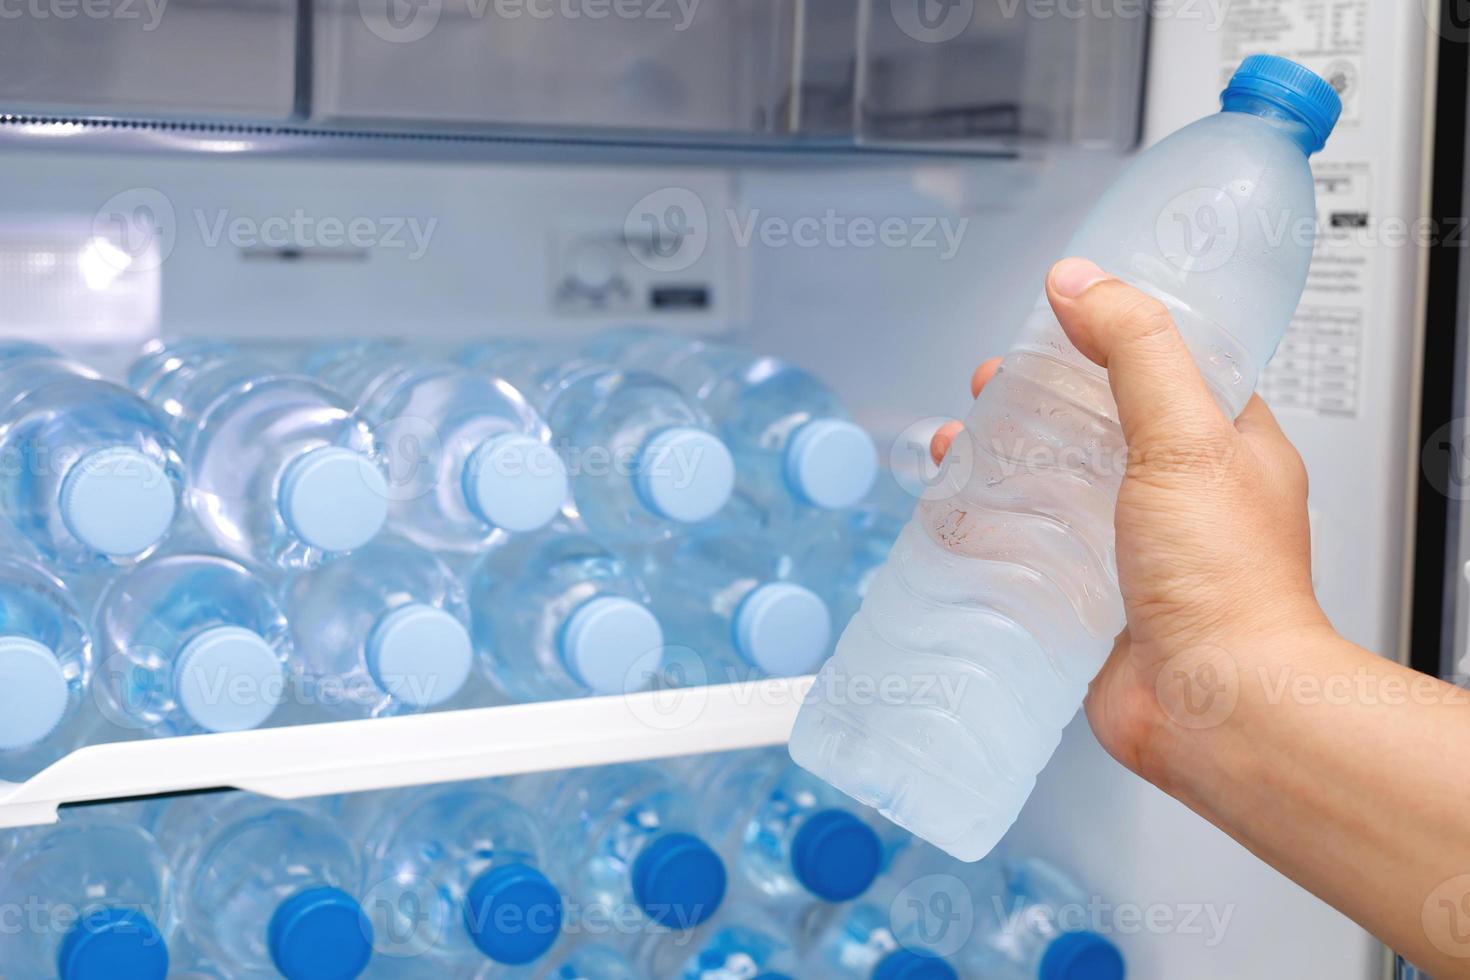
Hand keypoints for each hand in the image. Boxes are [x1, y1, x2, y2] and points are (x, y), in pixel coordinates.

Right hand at [929, 257, 1333, 781]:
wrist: (1218, 708)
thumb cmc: (1226, 583)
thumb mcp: (1185, 434)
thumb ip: (1134, 349)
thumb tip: (1080, 283)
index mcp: (1227, 444)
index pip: (1166, 366)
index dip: (1105, 337)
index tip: (1053, 321)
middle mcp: (1183, 496)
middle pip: (1096, 424)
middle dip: (1036, 400)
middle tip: (990, 386)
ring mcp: (1138, 551)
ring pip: (1057, 487)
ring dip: (1002, 460)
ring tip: (956, 446)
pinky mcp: (1096, 602)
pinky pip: (1035, 552)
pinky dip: (993, 530)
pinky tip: (957, 519)